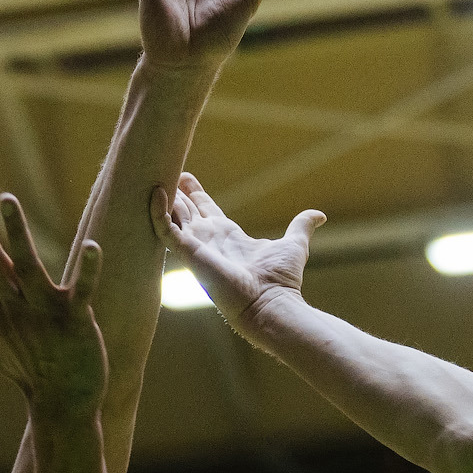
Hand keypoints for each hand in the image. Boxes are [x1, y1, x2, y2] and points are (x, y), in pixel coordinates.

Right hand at [0, 189, 107, 414]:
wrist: (64, 406)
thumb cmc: (33, 375)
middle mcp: (16, 310)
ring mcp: (46, 314)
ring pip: (28, 266)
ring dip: (17, 233)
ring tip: (7, 200)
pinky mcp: (77, 321)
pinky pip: (83, 290)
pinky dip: (88, 269)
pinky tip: (93, 246)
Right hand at [151, 172, 322, 328]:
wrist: (271, 304)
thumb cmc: (281, 281)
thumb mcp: (293, 244)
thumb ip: (301, 226)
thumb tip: (319, 215)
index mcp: (229, 237)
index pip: (207, 211)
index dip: (196, 194)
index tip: (186, 176)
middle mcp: (210, 242)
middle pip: (186, 212)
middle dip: (175, 193)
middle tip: (162, 169)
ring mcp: (197, 248)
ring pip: (173, 217)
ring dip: (164, 199)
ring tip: (152, 176)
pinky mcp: (189, 253)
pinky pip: (167, 230)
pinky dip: (158, 212)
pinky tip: (154, 193)